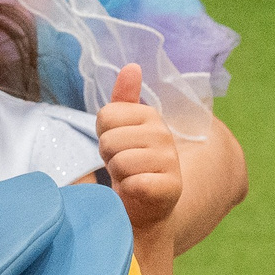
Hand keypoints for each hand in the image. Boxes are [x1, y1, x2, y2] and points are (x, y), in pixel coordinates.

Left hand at [96, 63, 183, 234]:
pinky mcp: (171, 187)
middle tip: (122, 166)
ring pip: (120, 162)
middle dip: (109, 157)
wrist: (144, 207)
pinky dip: (129, 191)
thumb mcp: (122, 130)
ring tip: (130, 178)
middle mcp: (164, 134)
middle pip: (110, 139)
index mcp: (150, 115)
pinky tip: (138, 192)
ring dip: (118, 176)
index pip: (105, 117)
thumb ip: (124, 99)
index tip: (117, 147)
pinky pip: (134, 183)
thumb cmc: (129, 166)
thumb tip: (132, 67)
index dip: (103, 136)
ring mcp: (170, 161)